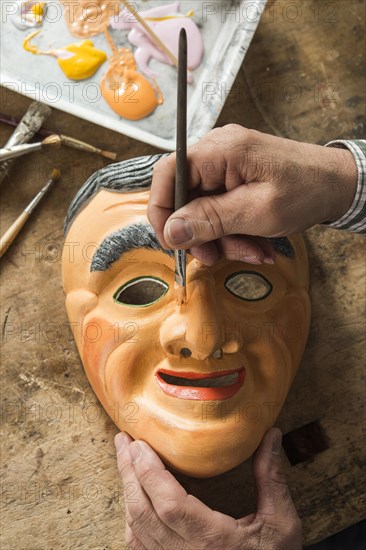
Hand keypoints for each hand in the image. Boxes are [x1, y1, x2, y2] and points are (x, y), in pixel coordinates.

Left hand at [114, 428, 301, 549]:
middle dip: (129, 472)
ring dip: (127, 491)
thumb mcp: (280, 520)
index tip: (140, 444)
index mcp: (213, 540)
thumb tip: (272, 434)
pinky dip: (132, 519)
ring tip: (125, 460)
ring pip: (137, 529)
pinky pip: (140, 547)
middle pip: (143, 512)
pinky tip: (133, 498)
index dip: (150, 473)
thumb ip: (271, 476)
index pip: (170, 504)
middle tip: (124, 441)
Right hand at [147, 125, 356, 264]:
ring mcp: (225, 165)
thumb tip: (171, 231)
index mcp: (221, 150)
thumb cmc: (307, 190)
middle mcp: (217, 152)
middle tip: (216, 257)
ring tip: (251, 252)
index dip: (161, 210)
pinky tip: (254, 244)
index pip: (167, 173)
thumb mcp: (258, 212)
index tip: (172, 241)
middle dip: (200, 233)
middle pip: (184, 196)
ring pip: (201, 208)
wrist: (338, 184)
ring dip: (221, 237)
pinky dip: (232, 231)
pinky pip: (219, 208)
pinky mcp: (234, 178)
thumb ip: (212, 220)